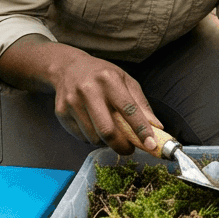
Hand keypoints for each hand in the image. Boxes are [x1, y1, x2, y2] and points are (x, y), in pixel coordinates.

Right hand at [49, 49, 163, 155]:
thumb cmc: (102, 75)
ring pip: (94, 137)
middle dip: (122, 145)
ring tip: (110, 132)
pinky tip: (94, 126)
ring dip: (106, 142)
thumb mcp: (125, 80)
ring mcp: (73, 102)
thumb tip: (157, 127)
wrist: (67, 68)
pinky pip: (81, 137)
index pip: (129, 109)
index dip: (141, 129)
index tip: (151, 145)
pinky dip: (92, 138)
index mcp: (109, 79)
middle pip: (107, 130)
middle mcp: (89, 90)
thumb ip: (141, 104)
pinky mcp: (61, 112)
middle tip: (129, 149)